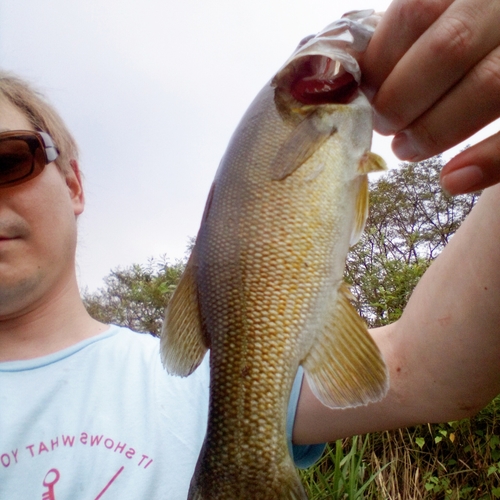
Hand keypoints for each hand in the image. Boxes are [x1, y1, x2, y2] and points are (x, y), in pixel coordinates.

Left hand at [360, 0, 499, 194]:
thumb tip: (339, 79)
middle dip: (402, 98)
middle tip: (386, 127)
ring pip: (490, 83)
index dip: (380, 61)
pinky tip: (453, 180)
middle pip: (449, 46)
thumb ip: (411, 39)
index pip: (415, 9)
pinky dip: (489, 160)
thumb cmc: (474, 48)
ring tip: (407, 150)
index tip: (362, 96)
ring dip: (436, 129)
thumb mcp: (448, 22)